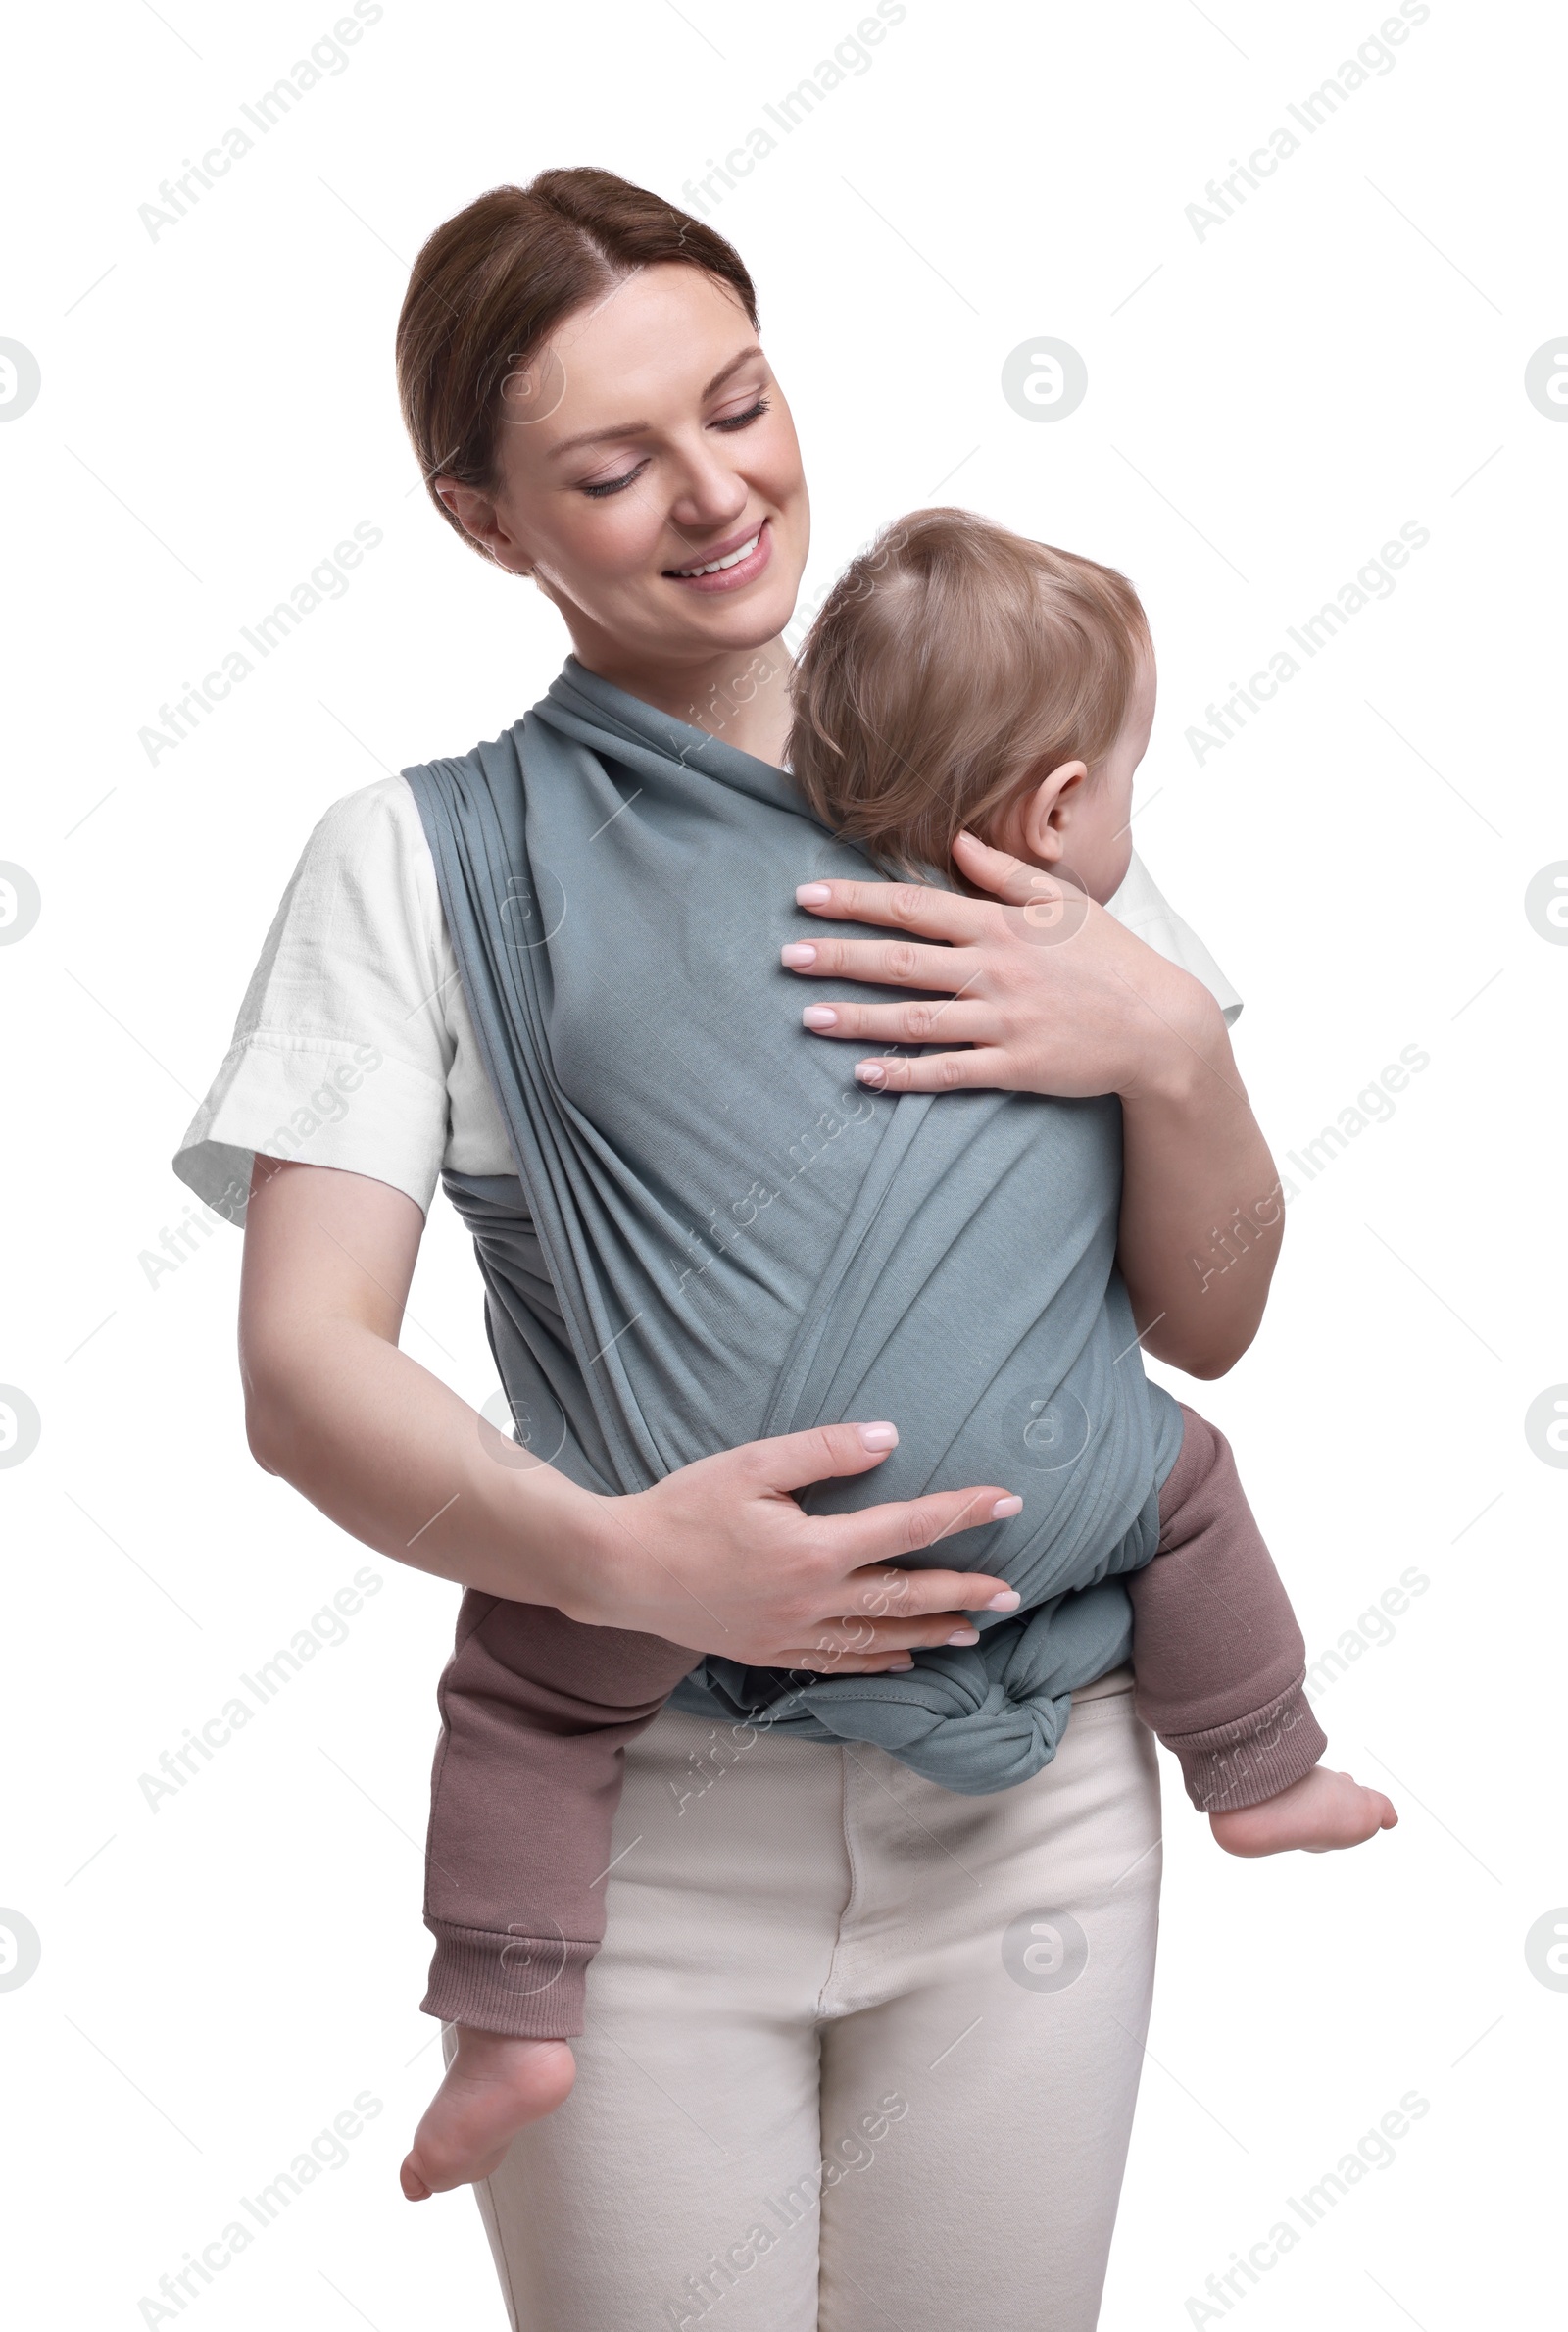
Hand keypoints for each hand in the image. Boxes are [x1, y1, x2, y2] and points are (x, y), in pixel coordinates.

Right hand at [571, 1420, 1023, 1669]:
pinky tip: (903, 1659)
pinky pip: (839, 1663)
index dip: (962, 1512)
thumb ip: (825, 1451)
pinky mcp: (769, 1652)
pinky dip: (879, 1662)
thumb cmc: (682, 1509)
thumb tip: (888, 1439)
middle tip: (1013, 1592)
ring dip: (932, 1632)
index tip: (1008, 1501)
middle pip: (907, 1597)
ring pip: (880, 1639)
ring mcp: (792, 1633)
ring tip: (974, 1629)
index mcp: (815, 1549)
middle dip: (965, 1591)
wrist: (619, 1570)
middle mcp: (813, 1599)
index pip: (908, 1527)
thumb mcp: (753, 1463)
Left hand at [782, 829, 1221, 1101]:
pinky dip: (905, 1075)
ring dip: (859, 1018)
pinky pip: (950, 1072)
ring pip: (917, 1019)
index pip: (914, 905)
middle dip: (840, 956)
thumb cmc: (1110, 957)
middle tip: (787, 955)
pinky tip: (864, 1075)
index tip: (805, 897)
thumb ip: (1006, 872)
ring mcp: (1005, 1021)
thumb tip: (956, 839)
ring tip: (809, 1016)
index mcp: (1001, 924)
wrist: (1161, 1025)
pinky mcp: (1015, 1067)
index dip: (856, 900)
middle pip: (903, 960)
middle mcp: (996, 970)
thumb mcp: (1064, 902)